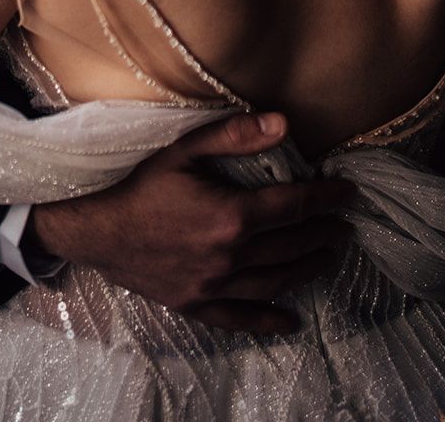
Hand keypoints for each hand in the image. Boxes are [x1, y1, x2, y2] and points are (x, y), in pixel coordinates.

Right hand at [29, 112, 354, 333]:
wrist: (97, 230)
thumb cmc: (140, 185)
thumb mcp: (184, 149)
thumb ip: (234, 136)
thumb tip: (283, 123)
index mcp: (231, 215)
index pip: (293, 206)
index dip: (324, 198)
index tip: (347, 193)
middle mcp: (230, 256)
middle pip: (291, 245)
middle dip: (322, 232)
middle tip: (343, 225)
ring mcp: (215, 286)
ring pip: (276, 281)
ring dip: (307, 268)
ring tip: (328, 257)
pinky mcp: (198, 305)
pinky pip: (241, 318)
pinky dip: (269, 320)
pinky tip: (290, 321)